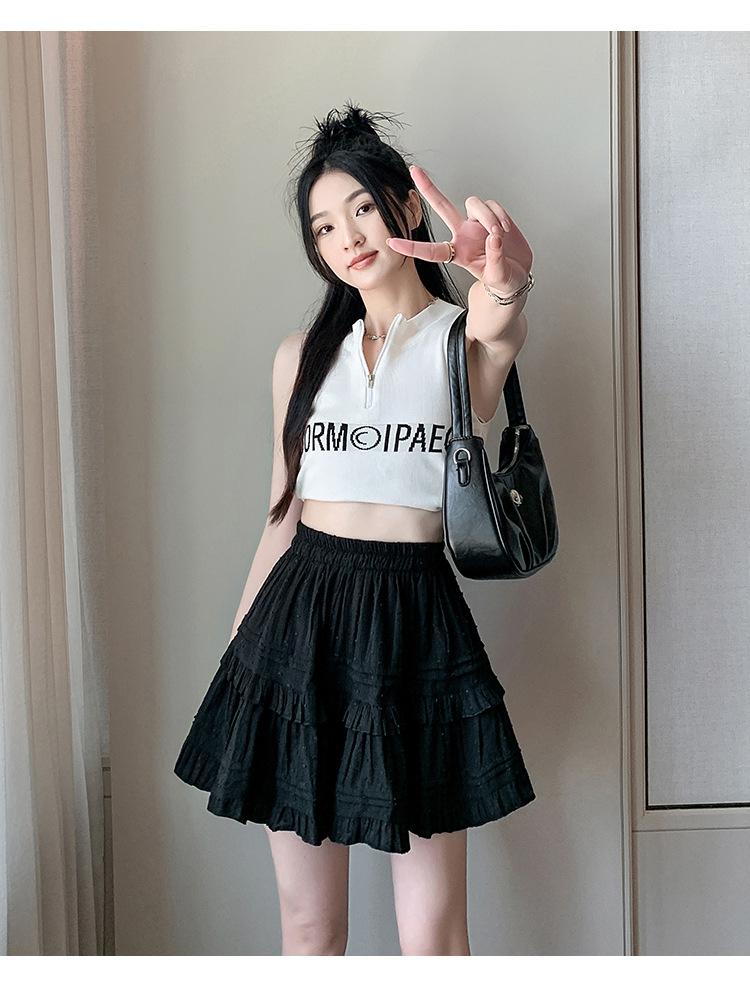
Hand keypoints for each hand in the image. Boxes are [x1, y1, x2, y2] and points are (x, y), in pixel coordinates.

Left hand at [386, 164, 532, 295]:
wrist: (518, 274)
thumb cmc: (504, 280)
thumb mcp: (498, 278)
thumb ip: (496, 258)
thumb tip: (494, 237)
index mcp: (458, 254)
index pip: (431, 250)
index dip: (411, 247)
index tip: (391, 243)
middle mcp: (463, 234)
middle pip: (442, 207)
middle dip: (428, 188)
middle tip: (414, 171)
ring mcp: (477, 223)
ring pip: (474, 204)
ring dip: (488, 217)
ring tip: (499, 234)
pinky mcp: (492, 215)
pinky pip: (493, 205)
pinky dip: (500, 216)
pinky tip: (505, 230)